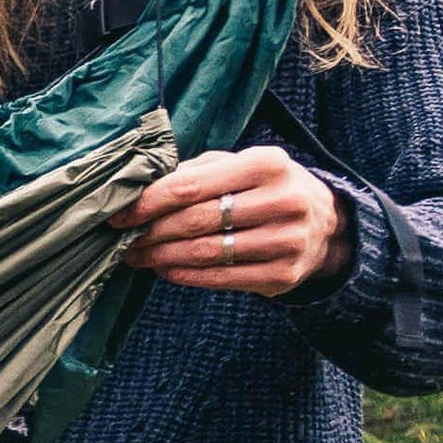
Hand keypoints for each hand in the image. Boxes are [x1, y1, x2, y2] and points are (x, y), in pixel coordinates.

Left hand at [115, 144, 346, 295]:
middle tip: (123, 240)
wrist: (324, 223)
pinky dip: (186, 275)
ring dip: (162, 257)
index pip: (191, 186)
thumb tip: (142, 190)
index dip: (148, 203)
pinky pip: (221, 278)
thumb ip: (196, 172)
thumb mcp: (241, 165)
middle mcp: (282, 201)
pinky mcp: (283, 274)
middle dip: (151, 232)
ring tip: (138, 256)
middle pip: (195, 222)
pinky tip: (165, 269)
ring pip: (206, 253)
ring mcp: (286, 241)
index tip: (118, 215)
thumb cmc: (266, 189)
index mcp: (266, 164)